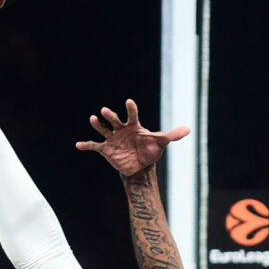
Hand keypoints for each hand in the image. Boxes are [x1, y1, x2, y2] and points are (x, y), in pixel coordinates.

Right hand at [75, 99, 189, 176]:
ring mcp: (112, 139)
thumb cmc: (150, 150)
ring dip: (98, 125)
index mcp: (134, 126)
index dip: (131, 109)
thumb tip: (189, 129)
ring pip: (104, 130)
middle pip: (114, 120)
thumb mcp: (161, 142)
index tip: (129, 102)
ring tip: (93, 119)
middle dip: (110, 116)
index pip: (132, 115)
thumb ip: (173, 135)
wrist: (140, 166)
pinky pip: (94, 146)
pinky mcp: (106, 149)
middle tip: (105, 111)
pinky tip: (78, 145)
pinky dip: (86, 145)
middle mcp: (121, 129)